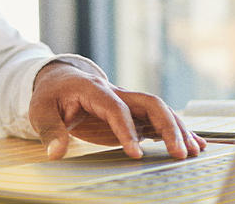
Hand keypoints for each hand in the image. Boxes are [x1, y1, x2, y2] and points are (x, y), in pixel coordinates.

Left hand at [29, 62, 205, 160]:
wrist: (60, 80)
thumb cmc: (51, 94)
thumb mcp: (41, 110)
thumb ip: (49, 131)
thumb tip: (55, 153)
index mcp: (94, 89)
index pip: (116, 108)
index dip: (127, 130)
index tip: (135, 153)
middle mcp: (117, 92)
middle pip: (150, 103)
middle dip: (168, 127)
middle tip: (179, 152)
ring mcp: (128, 102)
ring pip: (160, 110)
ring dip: (178, 130)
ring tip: (193, 152)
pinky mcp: (133, 114)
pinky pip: (159, 120)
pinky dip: (177, 132)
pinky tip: (193, 146)